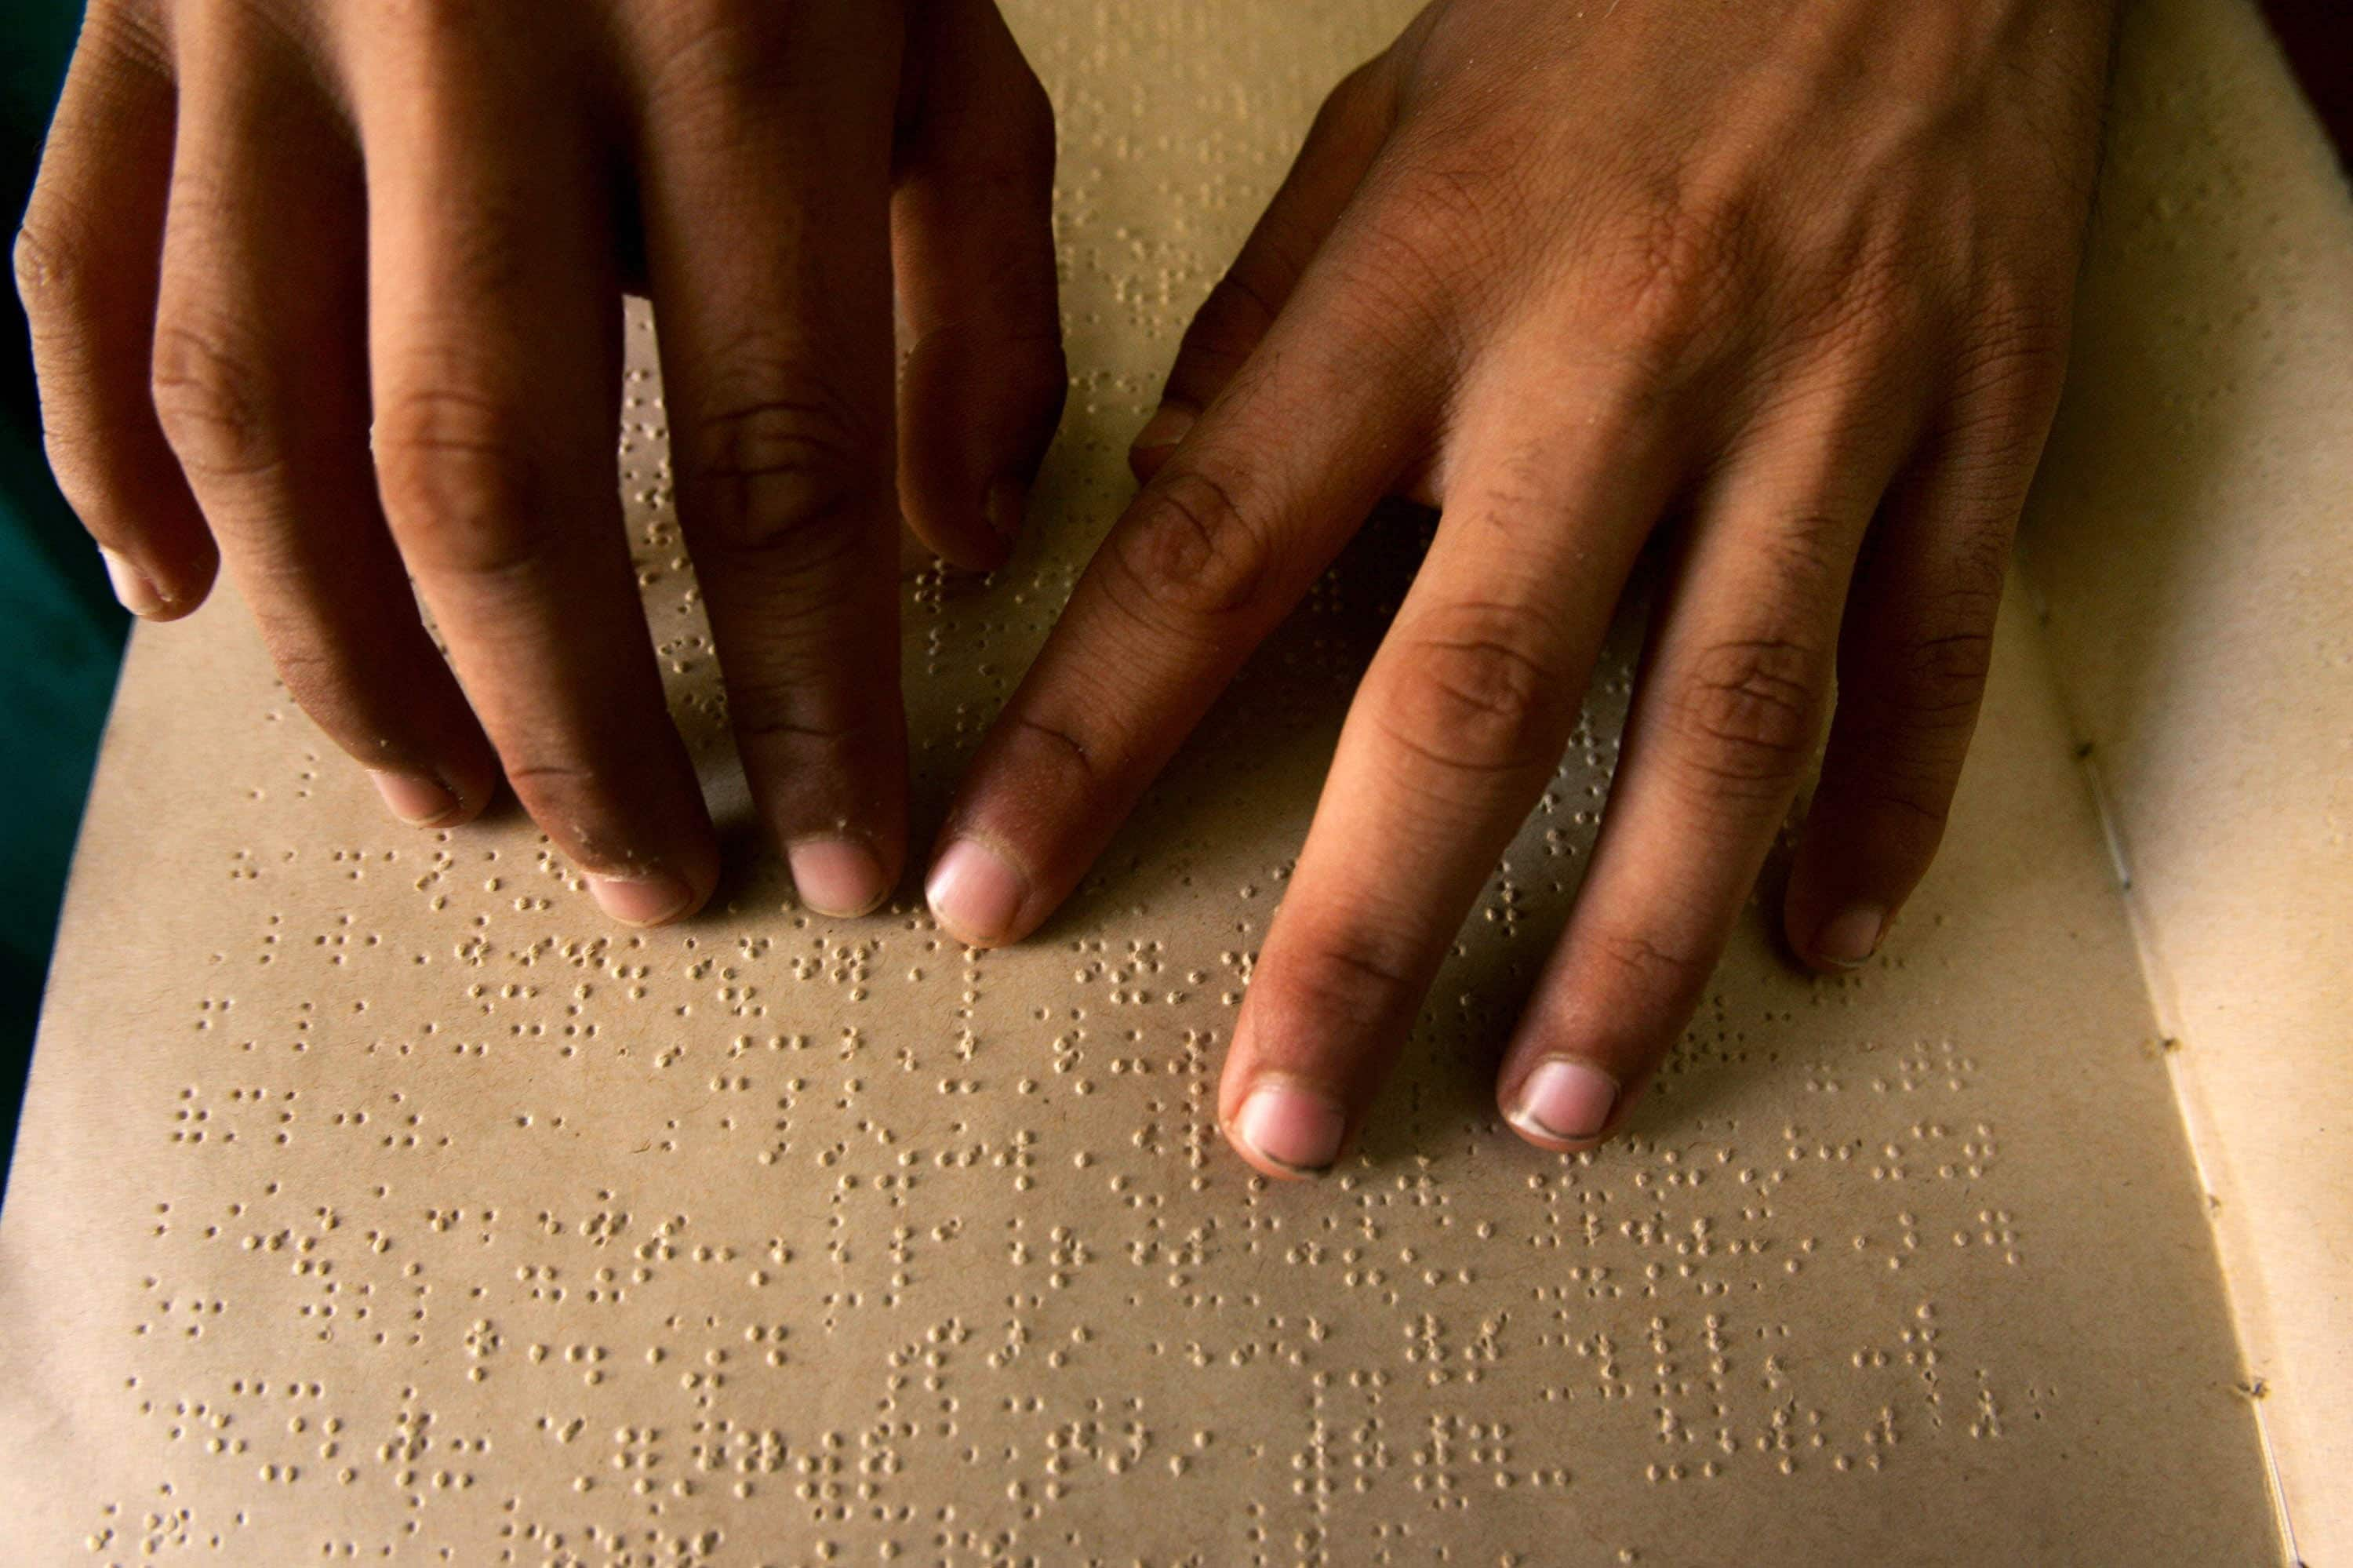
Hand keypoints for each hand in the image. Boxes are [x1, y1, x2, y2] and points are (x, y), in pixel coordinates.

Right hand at [16, 0, 1064, 924]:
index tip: (839, 861)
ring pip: (262, 419)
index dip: (807, 696)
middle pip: (491, 478)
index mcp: (735, 41)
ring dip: (349, 656)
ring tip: (450, 792)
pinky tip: (183, 615)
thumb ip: (969, 277)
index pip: (778, 458)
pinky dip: (104, 467)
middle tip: (640, 873)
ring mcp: (264, 23)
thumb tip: (947, 545)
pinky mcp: (131, 18)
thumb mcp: (938, 19)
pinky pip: (74, 278)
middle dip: (573, 727)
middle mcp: (477, 39)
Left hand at [925, 0, 2112, 1174]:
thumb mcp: (1389, 125)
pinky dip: (1880, 817)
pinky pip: (1925, 656)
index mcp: (1426, 286)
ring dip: (1628, 941)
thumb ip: (1280, 334)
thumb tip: (1182, 507)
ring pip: (1719, 726)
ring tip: (1552, 1104)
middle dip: (1362, 934)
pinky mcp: (1974, 421)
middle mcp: (1613, 366)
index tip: (991, 892)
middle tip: (1281, 1117)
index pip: (1211, 554)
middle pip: (1472, 698)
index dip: (1085, 743)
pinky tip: (1809, 947)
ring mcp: (1814, 406)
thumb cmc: (1620, 3)